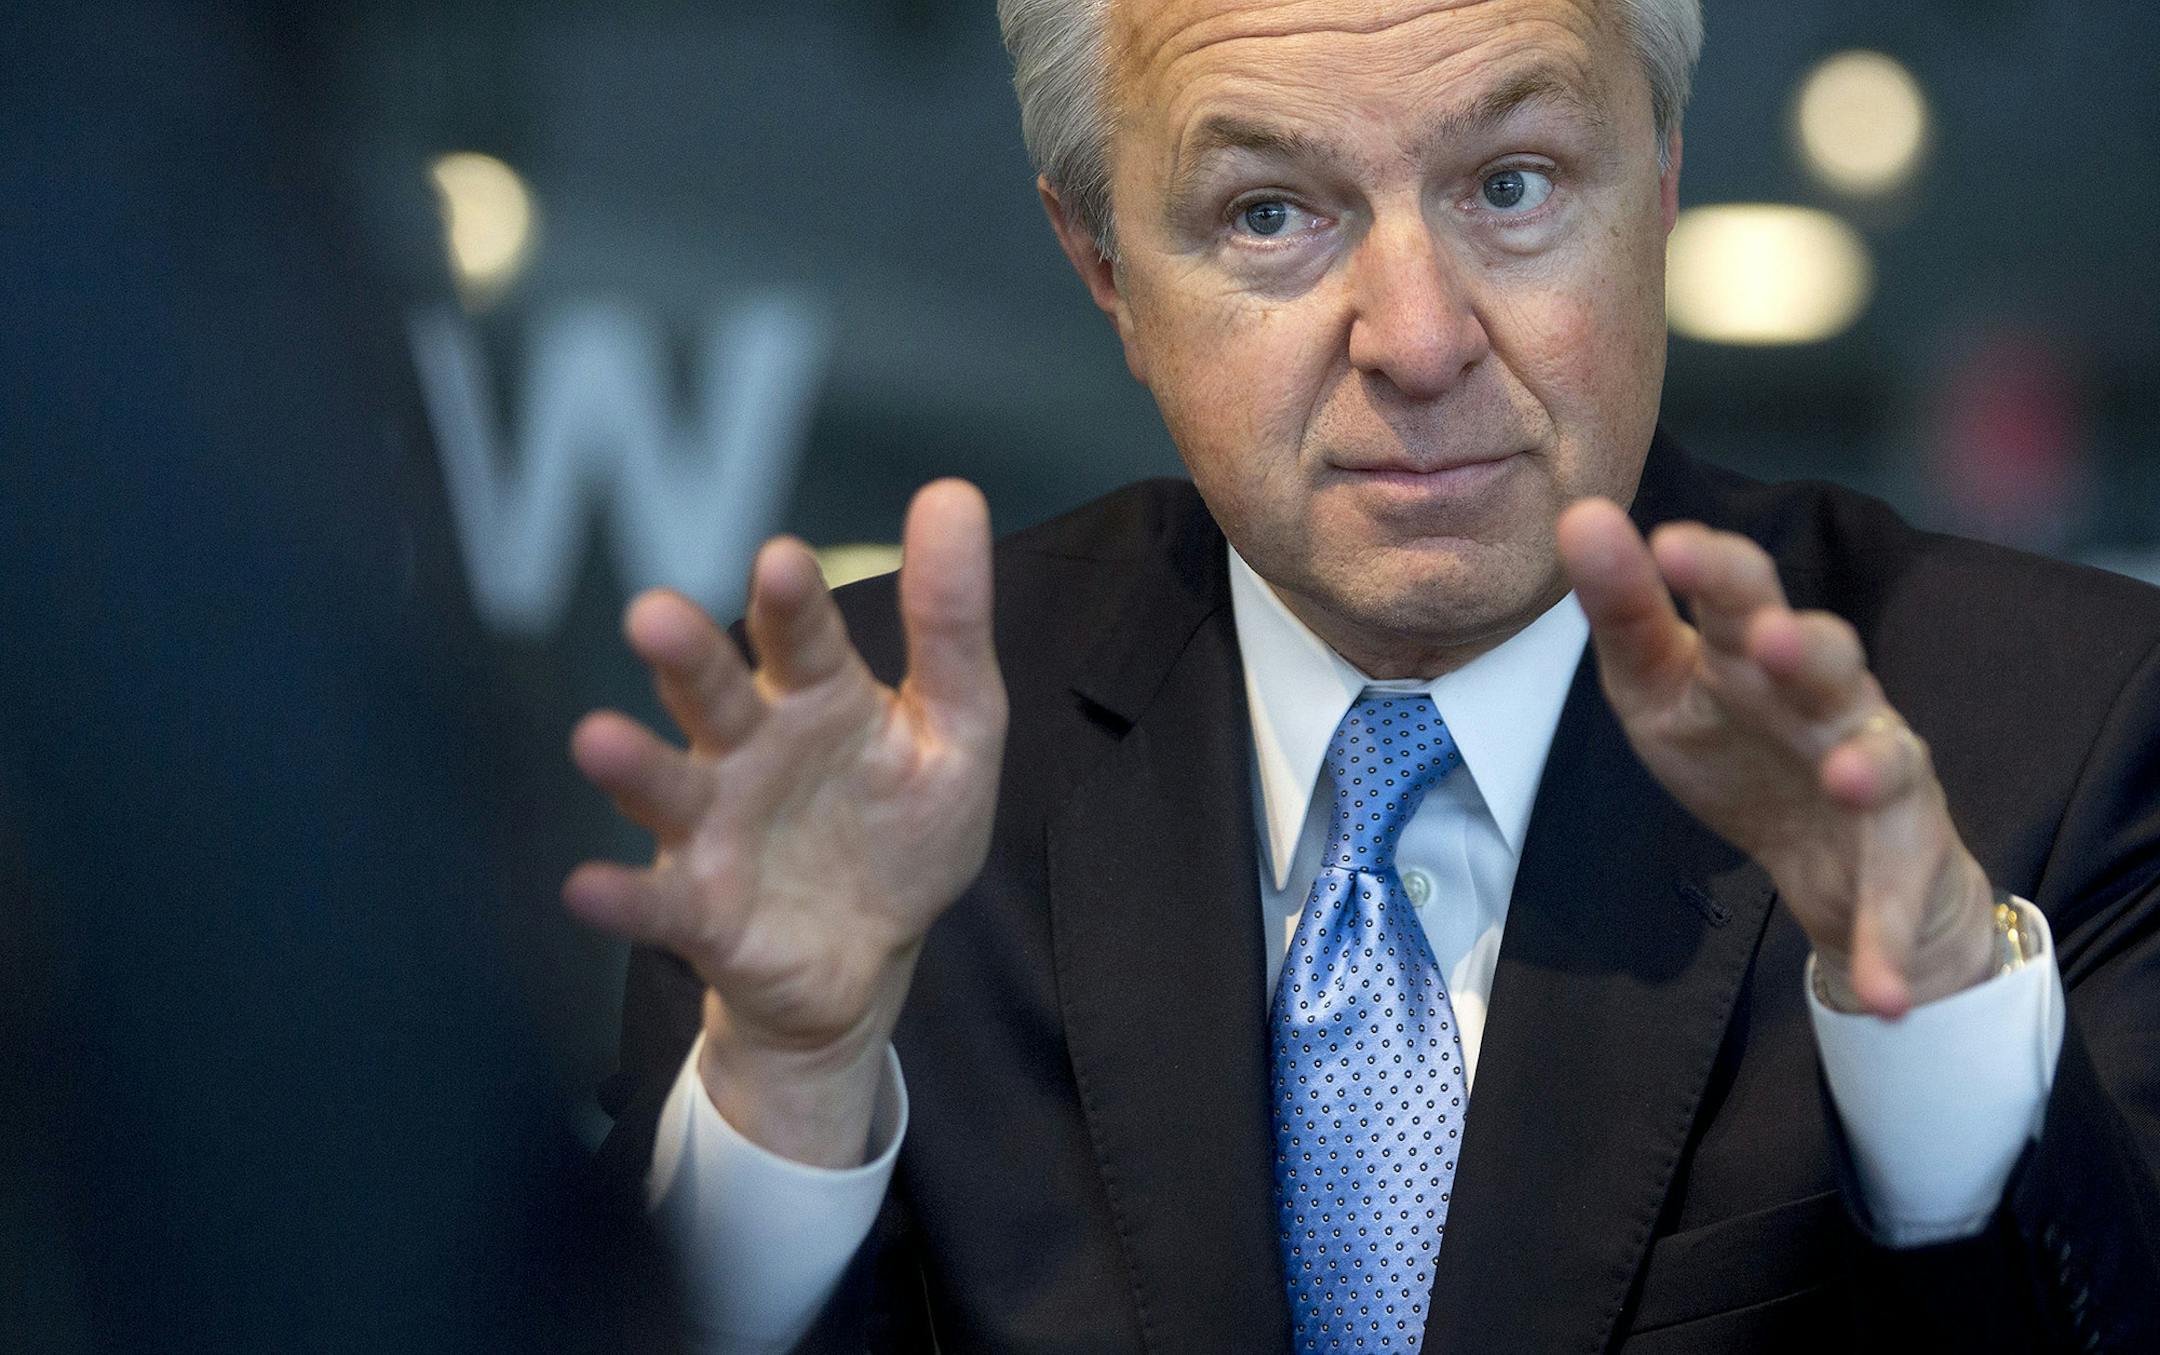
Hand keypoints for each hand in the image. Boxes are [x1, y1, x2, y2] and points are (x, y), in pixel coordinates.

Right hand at [563, 480, 1006, 1163]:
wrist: (874, 957)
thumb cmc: (904, 828)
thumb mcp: (958, 727)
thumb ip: (950, 623)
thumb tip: (953, 491)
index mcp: (817, 694)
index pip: (801, 635)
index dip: (789, 601)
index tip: (781, 560)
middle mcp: (750, 747)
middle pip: (713, 693)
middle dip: (685, 658)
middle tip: (655, 617)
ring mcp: (716, 827)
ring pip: (668, 787)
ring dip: (633, 766)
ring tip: (598, 742)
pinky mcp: (699, 910)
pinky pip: (654, 902)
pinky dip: (620, 898)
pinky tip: (586, 886)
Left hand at [1556, 499, 1995, 1017]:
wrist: (1828, 859)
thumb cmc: (1736, 746)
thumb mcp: (1661, 686)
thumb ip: (1625, 611)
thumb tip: (1578, 515)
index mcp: (1757, 650)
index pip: (1740, 591)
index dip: (1710, 568)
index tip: (1663, 543)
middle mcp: (1828, 694)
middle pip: (1823, 654)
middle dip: (1799, 644)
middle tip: (1760, 638)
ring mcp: (1876, 768)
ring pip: (1884, 753)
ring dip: (1867, 763)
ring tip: (1843, 775)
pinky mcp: (1903, 851)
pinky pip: (1896, 896)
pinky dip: (1887, 940)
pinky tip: (1882, 988)